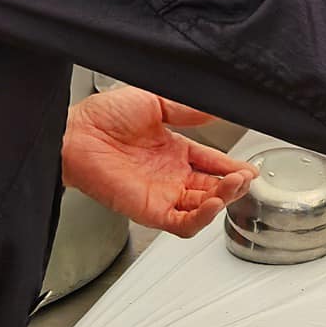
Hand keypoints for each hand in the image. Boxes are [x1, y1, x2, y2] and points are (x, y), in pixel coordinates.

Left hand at [62, 88, 257, 239]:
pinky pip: (182, 224)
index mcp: (174, 151)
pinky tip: (214, 204)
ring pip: (203, 208)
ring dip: (223, 199)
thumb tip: (216, 109)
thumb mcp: (154, 102)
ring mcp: (161, 195)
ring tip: (235, 185)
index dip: (233, 167)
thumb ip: (188, 110)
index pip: (212, 163)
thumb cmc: (102, 117)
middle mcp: (170, 176)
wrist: (75, 133)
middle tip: (245, 176)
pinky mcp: (150, 210)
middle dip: (234, 185)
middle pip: (213, 188)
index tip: (249, 166)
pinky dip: (202, 218)